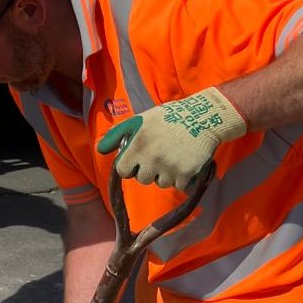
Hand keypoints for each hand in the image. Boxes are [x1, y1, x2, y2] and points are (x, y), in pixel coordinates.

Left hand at [96, 86, 245, 190]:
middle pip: (143, 180)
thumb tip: (100, 150)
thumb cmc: (168, 118)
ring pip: (161, 183)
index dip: (130, 167)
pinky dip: (181, 178)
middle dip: (149, 172)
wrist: (203, 117)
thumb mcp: (140, 120)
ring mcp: (169, 167)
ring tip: (173, 157)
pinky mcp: (186, 173)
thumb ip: (118, 134)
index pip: (123, 171)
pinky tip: (184, 162)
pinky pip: (178, 186)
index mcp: (138, 145)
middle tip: (159, 157)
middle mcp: (151, 158)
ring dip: (166, 175)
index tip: (138, 161)